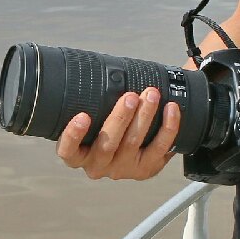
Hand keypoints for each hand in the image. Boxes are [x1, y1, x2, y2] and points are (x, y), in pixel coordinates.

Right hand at [56, 87, 180, 180]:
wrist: (131, 146)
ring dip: (144, 116)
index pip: (68, 150)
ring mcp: (122, 169)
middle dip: (121, 117)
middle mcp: (98, 166)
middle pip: (107, 144)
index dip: (74, 135)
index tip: (82, 116)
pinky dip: (167, 127)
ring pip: (133, 143)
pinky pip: (159, 148)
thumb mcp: (92, 117)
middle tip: (131, 96)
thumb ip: (92, 104)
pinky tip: (171, 109)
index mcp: (78, 155)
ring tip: (151, 95)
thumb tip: (104, 69)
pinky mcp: (145, 169)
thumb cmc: (103, 125)